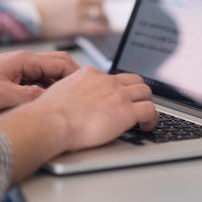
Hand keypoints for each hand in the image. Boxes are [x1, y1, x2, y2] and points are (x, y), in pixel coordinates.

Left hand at [0, 50, 78, 111]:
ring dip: (61, 85)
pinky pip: (38, 80)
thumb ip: (31, 98)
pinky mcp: (12, 76)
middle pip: (59, 65)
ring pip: (49, 73)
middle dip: (74, 79)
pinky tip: (49, 102)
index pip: (62, 63)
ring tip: (71, 100)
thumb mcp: (3, 96)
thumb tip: (53, 101)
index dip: (79, 76)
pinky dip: (48, 88)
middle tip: (85, 95)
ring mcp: (18, 68)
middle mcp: (24, 61)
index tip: (89, 89)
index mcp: (25, 60)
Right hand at [0, 66, 157, 181]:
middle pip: (133, 79)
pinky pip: (150, 110)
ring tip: (144, 117)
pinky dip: (152, 118)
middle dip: (137, 91)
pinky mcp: (126, 111)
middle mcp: (106, 81)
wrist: (51, 122)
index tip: (117, 97)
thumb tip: (66, 104)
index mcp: (89, 74)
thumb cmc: (48, 114)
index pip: (111, 77)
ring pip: (145, 91)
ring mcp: (118, 95)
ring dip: (146, 103)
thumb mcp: (57, 93)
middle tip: (136, 104)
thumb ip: (68, 94)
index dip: (117, 88)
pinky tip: (147, 126)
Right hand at [32, 0, 109, 37]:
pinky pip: (97, 27)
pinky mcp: (77, 24)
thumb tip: (84, 5)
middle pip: (100, 5)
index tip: (97, 12)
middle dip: (102, 13)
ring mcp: (79, 10)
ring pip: (101, 16)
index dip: (97, 6)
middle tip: (103, 20)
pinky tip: (101, 33)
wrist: (28, 17)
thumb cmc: (39, 8)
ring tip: (103, 27)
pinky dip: (102, 30)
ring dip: (104, 22)